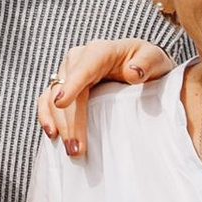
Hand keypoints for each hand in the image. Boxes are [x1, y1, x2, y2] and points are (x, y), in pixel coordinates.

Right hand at [35, 37, 171, 157]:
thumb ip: (147, 63)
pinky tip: (52, 135)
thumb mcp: (154, 59)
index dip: (71, 85)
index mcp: (100, 51)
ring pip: (53, 97)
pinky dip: (47, 117)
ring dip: (58, 123)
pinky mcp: (63, 87)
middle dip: (69, 119)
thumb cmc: (146, 63)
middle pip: (66, 88)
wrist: (139, 65)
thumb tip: (132, 72)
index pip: (83, 68)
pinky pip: (46, 101)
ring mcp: (68, 73)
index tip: (61, 103)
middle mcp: (78, 59)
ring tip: (70, 150)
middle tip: (77, 149)